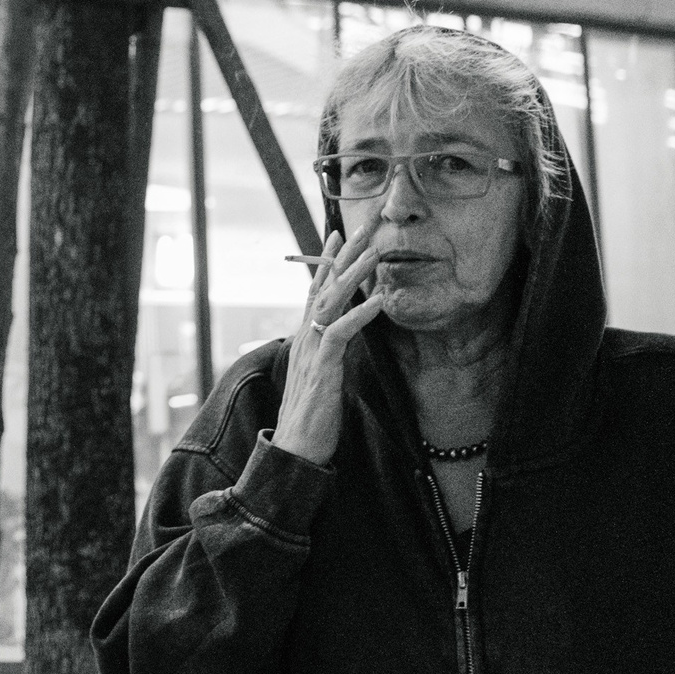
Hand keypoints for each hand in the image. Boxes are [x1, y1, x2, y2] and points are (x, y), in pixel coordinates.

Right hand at [267, 219, 388, 465]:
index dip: (326, 261)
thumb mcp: (322, 376)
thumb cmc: (311, 416)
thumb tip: (343, 339)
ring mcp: (312, 350)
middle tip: (363, 225)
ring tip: (376, 251)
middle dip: (344, 253)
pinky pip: (340, 333)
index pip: (314, 290)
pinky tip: (379, 300)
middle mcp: (305, 337)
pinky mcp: (322, 368)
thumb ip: (329, 353)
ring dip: (354, 274)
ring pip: (331, 301)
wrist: (294, 448)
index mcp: (305, 337)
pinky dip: (360, 314)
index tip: (338, 234)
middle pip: (323, 285)